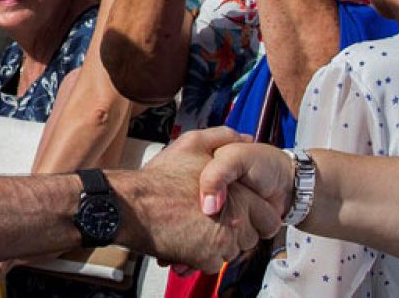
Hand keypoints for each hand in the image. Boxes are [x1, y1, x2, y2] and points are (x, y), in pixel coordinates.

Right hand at [116, 128, 281, 270]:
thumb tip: (244, 137)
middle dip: (238, 228)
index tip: (240, 208)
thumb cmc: (161, 178)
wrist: (132, 206)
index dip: (254, 212)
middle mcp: (235, 222)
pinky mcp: (206, 260)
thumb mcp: (194, 143)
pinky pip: (215, 262)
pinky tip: (191, 237)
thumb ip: (224, 136)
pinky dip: (205, 254)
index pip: (267, 218)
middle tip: (215, 216)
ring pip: (233, 250)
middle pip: (250, 236)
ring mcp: (221, 244)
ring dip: (221, 241)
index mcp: (239, 196)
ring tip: (200, 225)